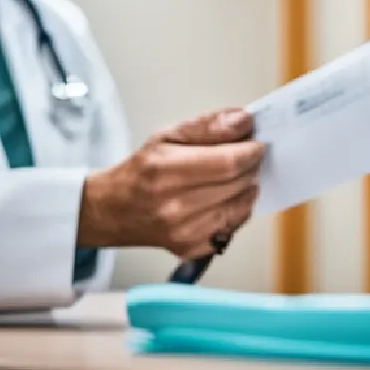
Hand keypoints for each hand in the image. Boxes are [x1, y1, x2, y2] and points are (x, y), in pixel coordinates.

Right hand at [77, 108, 263, 260]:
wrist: (114, 211)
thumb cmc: (143, 171)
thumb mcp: (168, 136)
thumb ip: (208, 125)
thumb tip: (244, 121)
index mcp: (165, 170)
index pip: (228, 162)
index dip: (250, 150)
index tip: (255, 142)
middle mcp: (174, 206)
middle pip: (238, 182)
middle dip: (250, 165)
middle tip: (246, 155)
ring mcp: (186, 232)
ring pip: (242, 204)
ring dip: (247, 186)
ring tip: (234, 176)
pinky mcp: (194, 248)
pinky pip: (235, 224)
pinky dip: (238, 207)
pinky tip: (224, 197)